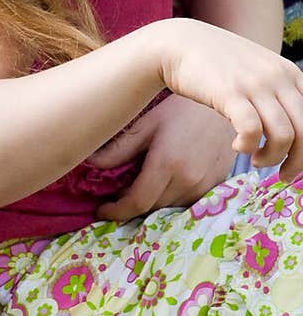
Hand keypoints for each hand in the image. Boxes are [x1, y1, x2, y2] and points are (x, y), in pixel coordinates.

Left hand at [91, 94, 235, 218]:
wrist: (225, 104)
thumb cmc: (182, 109)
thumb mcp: (147, 124)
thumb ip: (119, 150)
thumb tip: (91, 165)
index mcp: (167, 163)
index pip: (137, 202)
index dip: (116, 211)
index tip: (101, 211)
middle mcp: (188, 179)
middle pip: (152, 208)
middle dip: (130, 206)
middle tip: (116, 195)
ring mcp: (205, 185)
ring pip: (169, 207)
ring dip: (151, 203)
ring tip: (140, 186)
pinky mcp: (216, 185)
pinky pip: (187, 202)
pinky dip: (171, 198)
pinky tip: (163, 184)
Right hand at [154, 18, 302, 177]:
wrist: (181, 43)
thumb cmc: (219, 65)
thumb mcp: (259, 71)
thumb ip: (279, 92)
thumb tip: (292, 132)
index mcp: (290, 73)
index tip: (297, 163)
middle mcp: (278, 78)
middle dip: (298, 162)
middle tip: (282, 174)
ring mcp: (255, 84)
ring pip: (283, 136)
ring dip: (271, 158)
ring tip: (255, 160)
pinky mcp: (230, 93)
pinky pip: (252, 130)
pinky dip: (247, 147)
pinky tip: (237, 147)